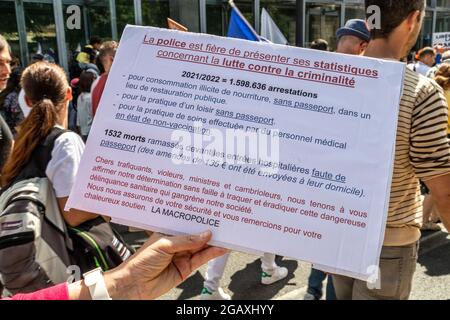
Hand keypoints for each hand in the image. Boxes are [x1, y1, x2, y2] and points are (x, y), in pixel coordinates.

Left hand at [104, 231, 226, 299]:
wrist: (134, 285)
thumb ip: (186, 240)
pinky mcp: (187, 268)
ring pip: (202, 247)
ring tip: (228, 235)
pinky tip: (221, 248)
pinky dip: (213, 253)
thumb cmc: (141, 261)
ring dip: (215, 242)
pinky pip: (202, 259)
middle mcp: (177, 243)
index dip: (199, 220)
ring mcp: (183, 256)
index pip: (187, 224)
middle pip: (197, 235)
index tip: (212, 214)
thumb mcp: (164, 245)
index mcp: (169, 232)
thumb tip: (206, 234)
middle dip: (210, 229)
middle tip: (224, 223)